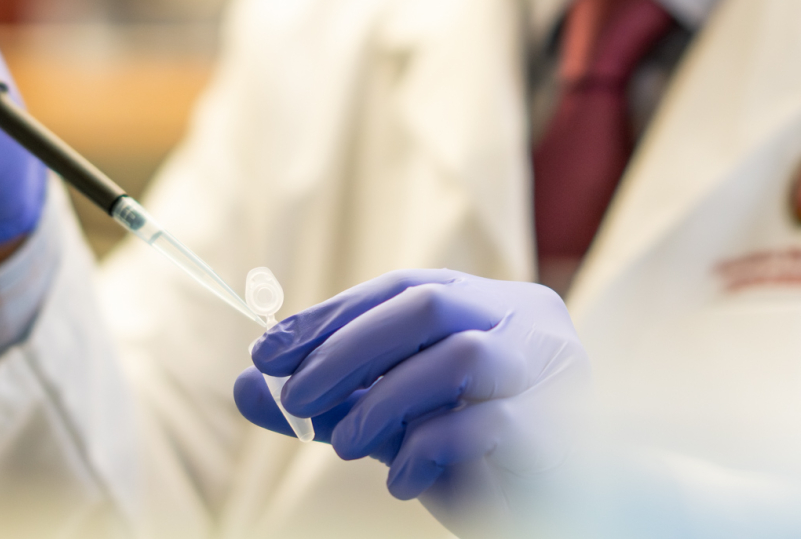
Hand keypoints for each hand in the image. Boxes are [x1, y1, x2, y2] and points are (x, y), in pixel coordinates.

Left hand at [234, 270, 590, 530]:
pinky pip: (480, 424)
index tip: (267, 353)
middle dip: (347, 349)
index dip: (331, 316)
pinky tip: (399, 482)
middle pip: (427, 305)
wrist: (553, 511)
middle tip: (294, 397)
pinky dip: (424, 451)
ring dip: (383, 400)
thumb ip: (330, 402)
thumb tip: (243, 388)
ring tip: (346, 445)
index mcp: (490, 304)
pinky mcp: (556, 424)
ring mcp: (549, 367)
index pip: (403, 289)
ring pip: (458, 356)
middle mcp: (527, 319)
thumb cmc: (475, 460)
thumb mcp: (392, 424)